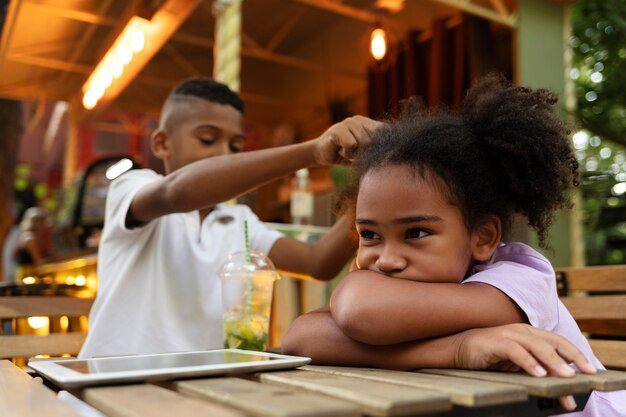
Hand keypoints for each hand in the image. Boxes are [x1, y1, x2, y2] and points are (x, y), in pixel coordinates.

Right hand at [313, 116, 381, 165]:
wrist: (320, 154)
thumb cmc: (343, 154)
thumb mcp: (362, 151)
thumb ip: (374, 148)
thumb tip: (392, 154)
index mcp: (367, 123)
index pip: (384, 130)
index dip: (381, 145)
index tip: (371, 153)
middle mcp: (359, 120)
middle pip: (375, 139)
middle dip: (365, 152)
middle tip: (354, 153)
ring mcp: (348, 122)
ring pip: (364, 143)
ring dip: (354, 154)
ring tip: (345, 151)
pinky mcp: (338, 129)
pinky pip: (351, 145)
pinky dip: (346, 153)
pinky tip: (339, 150)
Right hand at [454, 323, 596, 411]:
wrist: (459, 349)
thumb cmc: (490, 356)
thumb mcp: (516, 363)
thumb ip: (535, 368)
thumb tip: (557, 383)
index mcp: (529, 334)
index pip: (558, 342)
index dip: (575, 354)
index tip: (589, 370)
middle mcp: (522, 331)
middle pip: (552, 342)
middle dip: (570, 358)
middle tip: (582, 375)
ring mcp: (508, 335)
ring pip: (536, 346)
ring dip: (553, 361)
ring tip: (565, 376)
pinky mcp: (496, 343)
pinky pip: (516, 352)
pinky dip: (529, 362)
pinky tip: (538, 373)